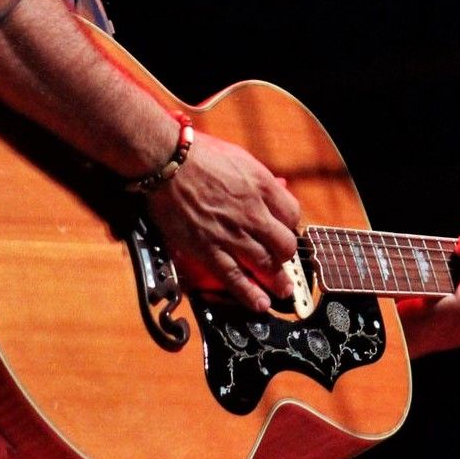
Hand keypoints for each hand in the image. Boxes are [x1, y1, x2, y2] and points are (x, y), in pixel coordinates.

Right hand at [145, 132, 301, 311]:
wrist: (167, 163)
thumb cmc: (199, 155)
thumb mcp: (239, 158)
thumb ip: (258, 178)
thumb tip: (275, 187)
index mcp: (262, 187)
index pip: (292, 214)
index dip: (290, 225)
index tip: (284, 230)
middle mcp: (253, 213)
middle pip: (285, 244)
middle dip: (286, 256)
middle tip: (285, 262)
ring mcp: (233, 235)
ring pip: (266, 265)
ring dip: (277, 281)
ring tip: (282, 290)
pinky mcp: (209, 250)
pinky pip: (236, 279)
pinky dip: (250, 294)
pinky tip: (260, 303)